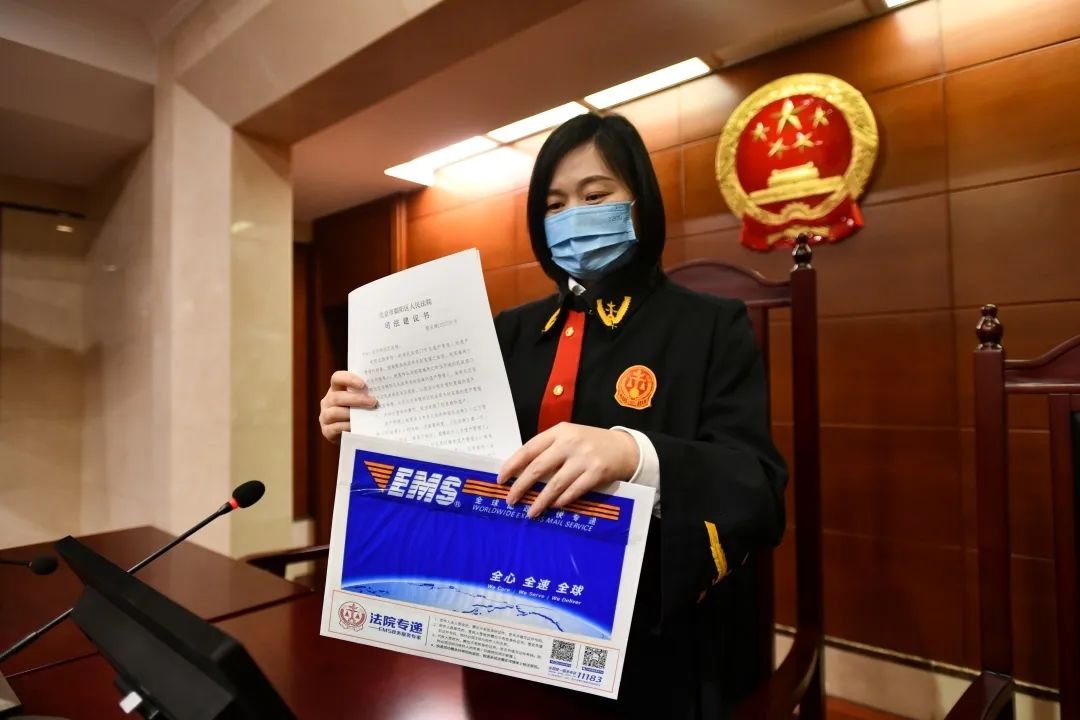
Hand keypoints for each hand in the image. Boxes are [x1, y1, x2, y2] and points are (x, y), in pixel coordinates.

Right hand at [319, 371, 377, 442]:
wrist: (352, 435)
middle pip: (336, 397)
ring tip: (367, 415)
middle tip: (373, 402)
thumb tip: (386, 392)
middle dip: (356, 399)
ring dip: (351, 414)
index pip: (337, 378)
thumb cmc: (360, 413)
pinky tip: (357, 427)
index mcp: (336, 389)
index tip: (363, 385)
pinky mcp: (327, 431)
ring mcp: (325, 416)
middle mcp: (328, 401)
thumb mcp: (362, 401)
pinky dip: (346, 427)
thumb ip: (367, 395)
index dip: (348, 379)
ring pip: (334, 413)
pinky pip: (335, 428)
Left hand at [497, 423, 637, 518]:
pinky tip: (554, 507)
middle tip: (511, 500)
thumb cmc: (590, 444)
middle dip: (521, 486)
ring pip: (555, 484)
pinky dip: (561, 501)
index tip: (501, 479)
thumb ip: (548, 449)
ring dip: (540, 500)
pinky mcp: (596, 473)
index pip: (529, 449)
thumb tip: (520, 472)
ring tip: (531, 511)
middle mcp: (570, 443)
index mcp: (559, 431)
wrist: (624, 448)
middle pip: (538, 468)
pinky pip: (573, 491)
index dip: (512, 465)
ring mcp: (584, 458)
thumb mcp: (568, 437)